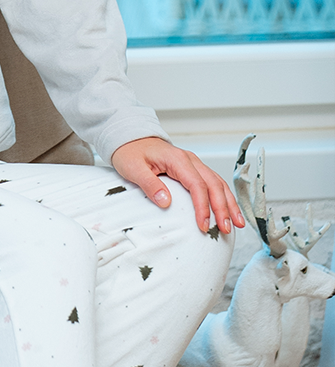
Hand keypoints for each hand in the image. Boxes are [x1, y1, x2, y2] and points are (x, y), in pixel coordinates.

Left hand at [110, 137, 246, 234]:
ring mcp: (193, 163)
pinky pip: (212, 182)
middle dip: (223, 208)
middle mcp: (190, 160)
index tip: (203, 225)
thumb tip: (165, 202)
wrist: (130, 138)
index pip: (197, 185)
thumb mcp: (133, 168)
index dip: (203, 207)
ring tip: (237, 223)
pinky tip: (228, 210)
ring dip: (229, 203)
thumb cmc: (130, 153)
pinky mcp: (193, 169)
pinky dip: (223, 197)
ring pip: (218, 183)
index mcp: (177, 159)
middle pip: (213, 184)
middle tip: (226, 229)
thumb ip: (149, 184)